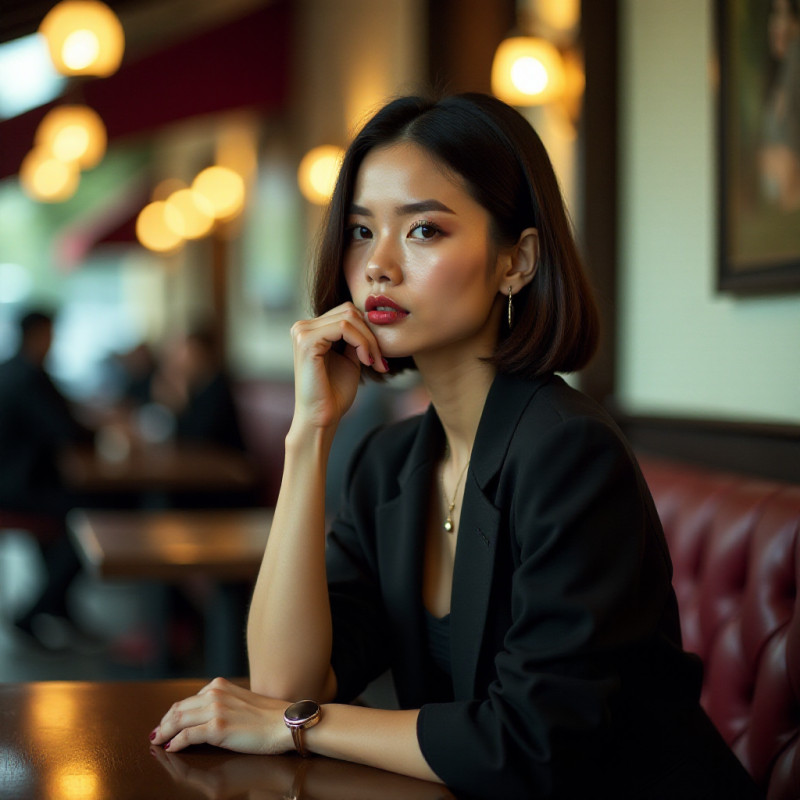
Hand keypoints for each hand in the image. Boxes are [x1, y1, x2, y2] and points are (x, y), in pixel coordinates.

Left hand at [151, 677, 292, 753]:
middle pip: (178, 708)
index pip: (187, 700)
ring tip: (158, 741)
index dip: (173, 713)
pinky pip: (187, 735)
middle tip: (155, 734)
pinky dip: (176, 742)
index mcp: (219, 685)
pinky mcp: (218, 728)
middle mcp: (214, 694)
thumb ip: (221, 703)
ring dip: (164, 732)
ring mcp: (215, 710)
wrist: (284, 723)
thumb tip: (202, 718)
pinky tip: (172, 748)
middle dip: (164, 723)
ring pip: (178, 720)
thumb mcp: (239, 701)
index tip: (166, 723)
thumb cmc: (267, 716)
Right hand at [290, 302, 386, 429]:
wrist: (322, 417)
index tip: (379, 358)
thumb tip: (371, 319)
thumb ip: (355, 337)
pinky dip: (361, 342)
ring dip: (369, 340)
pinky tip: (365, 361)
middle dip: (371, 335)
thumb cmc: (334, 393)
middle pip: (349, 310)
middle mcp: (302, 326)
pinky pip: (344, 327)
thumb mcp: (349, 358)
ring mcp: (302, 332)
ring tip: (373, 363)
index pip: (347, 311)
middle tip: (379, 361)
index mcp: (311, 329)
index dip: (368, 331)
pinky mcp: (307, 341)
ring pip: (349, 317)